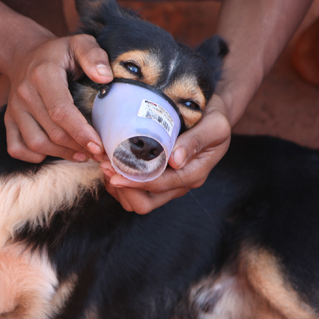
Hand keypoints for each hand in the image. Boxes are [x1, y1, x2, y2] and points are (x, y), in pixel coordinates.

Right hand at [5, 34, 113, 162]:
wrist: (25, 55)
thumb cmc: (58, 53)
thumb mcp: (79, 43)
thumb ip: (93, 55)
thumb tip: (105, 77)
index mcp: (43, 75)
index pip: (61, 111)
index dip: (80, 132)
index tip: (99, 146)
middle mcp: (24, 94)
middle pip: (52, 132)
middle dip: (78, 147)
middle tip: (101, 153)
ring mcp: (14, 109)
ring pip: (36, 144)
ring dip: (61, 154)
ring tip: (83, 154)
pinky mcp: (8, 120)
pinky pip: (16, 148)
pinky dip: (34, 157)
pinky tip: (55, 152)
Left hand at [102, 96, 231, 213]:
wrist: (214, 115)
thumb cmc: (214, 117)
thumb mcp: (214, 125)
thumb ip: (196, 141)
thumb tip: (176, 160)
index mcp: (194, 173)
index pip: (160, 185)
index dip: (135, 181)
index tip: (114, 171)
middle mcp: (180, 184)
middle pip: (145, 203)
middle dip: (123, 189)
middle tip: (105, 166)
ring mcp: (168, 184)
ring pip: (137, 201)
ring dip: (119, 188)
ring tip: (104, 164)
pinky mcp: (158, 179)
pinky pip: (134, 193)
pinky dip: (120, 183)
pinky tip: (110, 164)